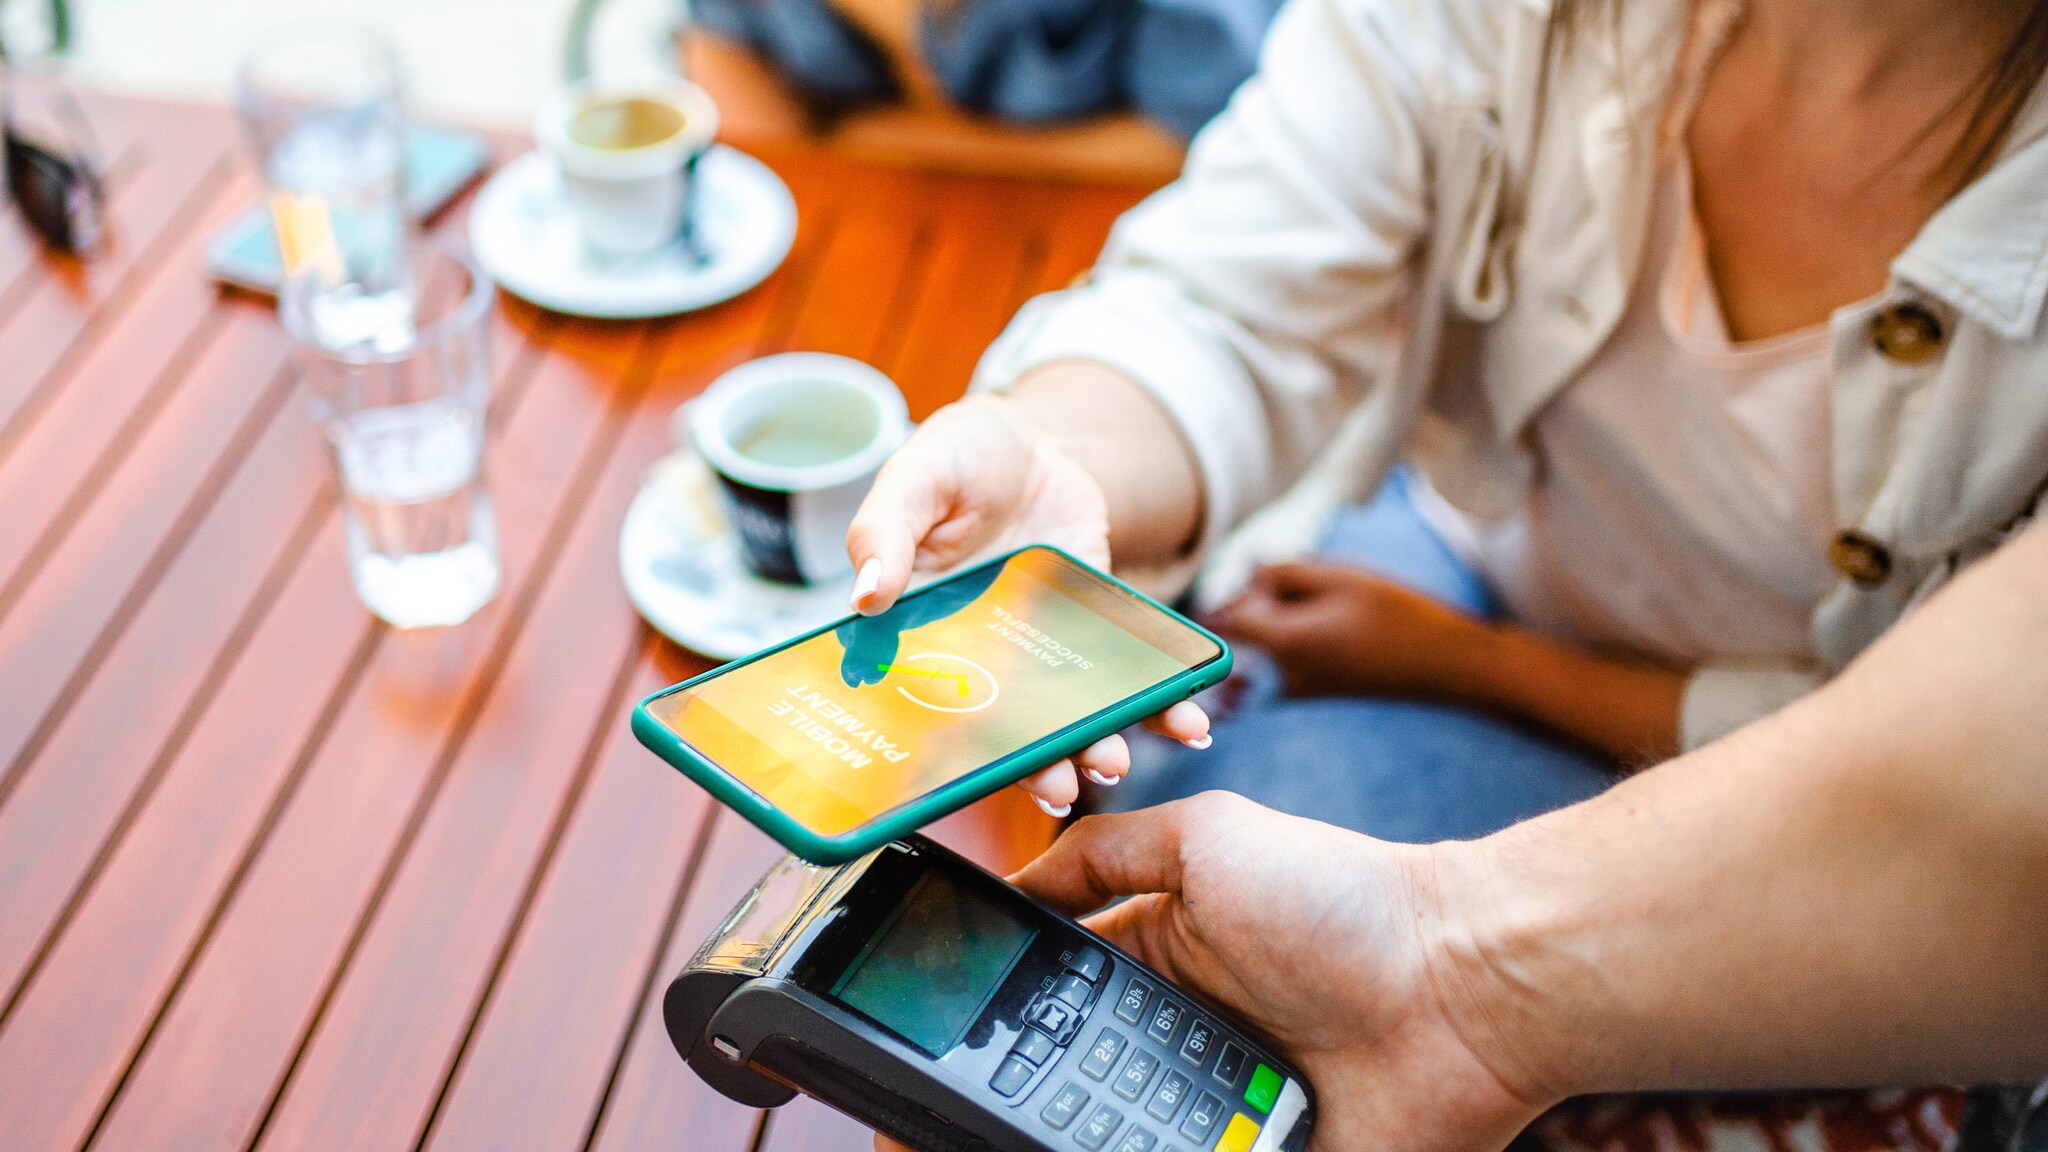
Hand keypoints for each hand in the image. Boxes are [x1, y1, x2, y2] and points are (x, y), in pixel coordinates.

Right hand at [844, 393, 1209, 813]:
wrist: (1037, 442)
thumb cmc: (960, 459)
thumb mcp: (914, 479)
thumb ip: (884, 533)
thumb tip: (863, 596)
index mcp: (919, 637)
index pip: (921, 711)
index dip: (940, 756)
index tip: (961, 781)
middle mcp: (981, 660)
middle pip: (1004, 734)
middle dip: (1034, 768)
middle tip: (1058, 789)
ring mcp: (1043, 654)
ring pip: (1068, 720)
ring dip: (1094, 748)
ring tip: (1114, 762)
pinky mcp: (1096, 635)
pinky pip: (1126, 682)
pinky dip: (1158, 706)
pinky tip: (1186, 722)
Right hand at [875, 794, 1553, 1151]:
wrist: (1465, 987)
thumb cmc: (1343, 901)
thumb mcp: (1210, 839)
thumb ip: (1109, 854)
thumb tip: (1018, 882)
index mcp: (1161, 966)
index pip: (1052, 1005)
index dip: (993, 1026)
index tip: (924, 1045)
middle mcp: (1181, 1046)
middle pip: (1069, 1091)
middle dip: (1011, 1104)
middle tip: (940, 1125)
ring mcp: (1220, 1118)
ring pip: (1109, 1142)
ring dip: (1061, 1139)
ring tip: (984, 1150)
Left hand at [1210, 562, 1492, 698]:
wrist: (1446, 666)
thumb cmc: (1397, 615)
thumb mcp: (1340, 577)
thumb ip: (1284, 573)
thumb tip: (1250, 577)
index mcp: (1287, 643)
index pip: (1232, 617)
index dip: (1246, 592)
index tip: (1272, 581)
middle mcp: (1286, 675)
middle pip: (1252, 632)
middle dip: (1271, 605)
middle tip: (1316, 593)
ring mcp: (1302, 692)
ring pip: (1274, 644)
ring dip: (1291, 622)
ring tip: (1340, 614)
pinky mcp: (1319, 697)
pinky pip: (1293, 660)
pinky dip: (1307, 641)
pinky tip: (1346, 633)